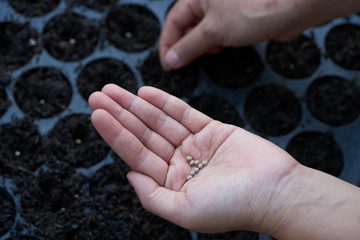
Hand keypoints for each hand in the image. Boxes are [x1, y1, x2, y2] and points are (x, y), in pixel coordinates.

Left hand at [88, 84, 297, 233]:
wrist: (274, 192)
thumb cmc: (232, 207)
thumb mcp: (184, 211)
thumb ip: (153, 196)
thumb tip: (130, 175)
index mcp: (171, 183)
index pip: (136, 154)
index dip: (115, 134)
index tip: (96, 114)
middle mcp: (180, 163)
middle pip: (143, 134)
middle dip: (120, 114)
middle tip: (98, 95)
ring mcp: (195, 145)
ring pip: (159, 120)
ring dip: (137, 104)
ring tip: (115, 90)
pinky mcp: (212, 129)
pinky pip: (184, 113)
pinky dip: (165, 102)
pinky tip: (146, 93)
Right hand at [160, 0, 359, 70]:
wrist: (292, 7)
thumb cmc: (253, 9)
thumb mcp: (213, 31)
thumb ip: (189, 47)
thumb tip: (170, 60)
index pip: (174, 21)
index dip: (168, 44)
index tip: (168, 64)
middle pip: (187, 24)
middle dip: (185, 45)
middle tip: (184, 63)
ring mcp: (224, 6)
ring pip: (203, 29)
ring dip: (201, 45)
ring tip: (208, 54)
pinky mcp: (238, 16)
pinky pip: (219, 31)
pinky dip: (216, 42)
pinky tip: (220, 49)